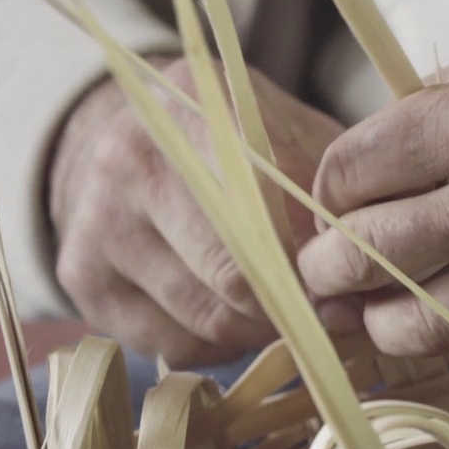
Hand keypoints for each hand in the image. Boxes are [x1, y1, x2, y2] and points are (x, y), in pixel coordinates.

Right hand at [49, 57, 342, 366]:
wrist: (133, 141)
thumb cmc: (239, 146)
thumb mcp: (292, 138)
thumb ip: (329, 193)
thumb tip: (367, 277)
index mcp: (197, 104)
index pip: (270, 204)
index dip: (316, 257)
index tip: (347, 284)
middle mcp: (133, 157)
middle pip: (237, 272)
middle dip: (293, 303)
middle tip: (327, 311)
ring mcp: (96, 219)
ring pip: (209, 317)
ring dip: (260, 328)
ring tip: (282, 308)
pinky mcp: (81, 276)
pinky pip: (173, 343)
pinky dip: (217, 344)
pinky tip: (230, 314)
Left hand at [299, 2, 448, 375]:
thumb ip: (437, 100)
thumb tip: (379, 150)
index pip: (345, 179)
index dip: (326, 197)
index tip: (334, 209)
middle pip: (361, 259)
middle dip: (327, 270)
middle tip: (326, 276)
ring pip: (412, 327)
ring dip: (382, 324)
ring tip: (379, 315)